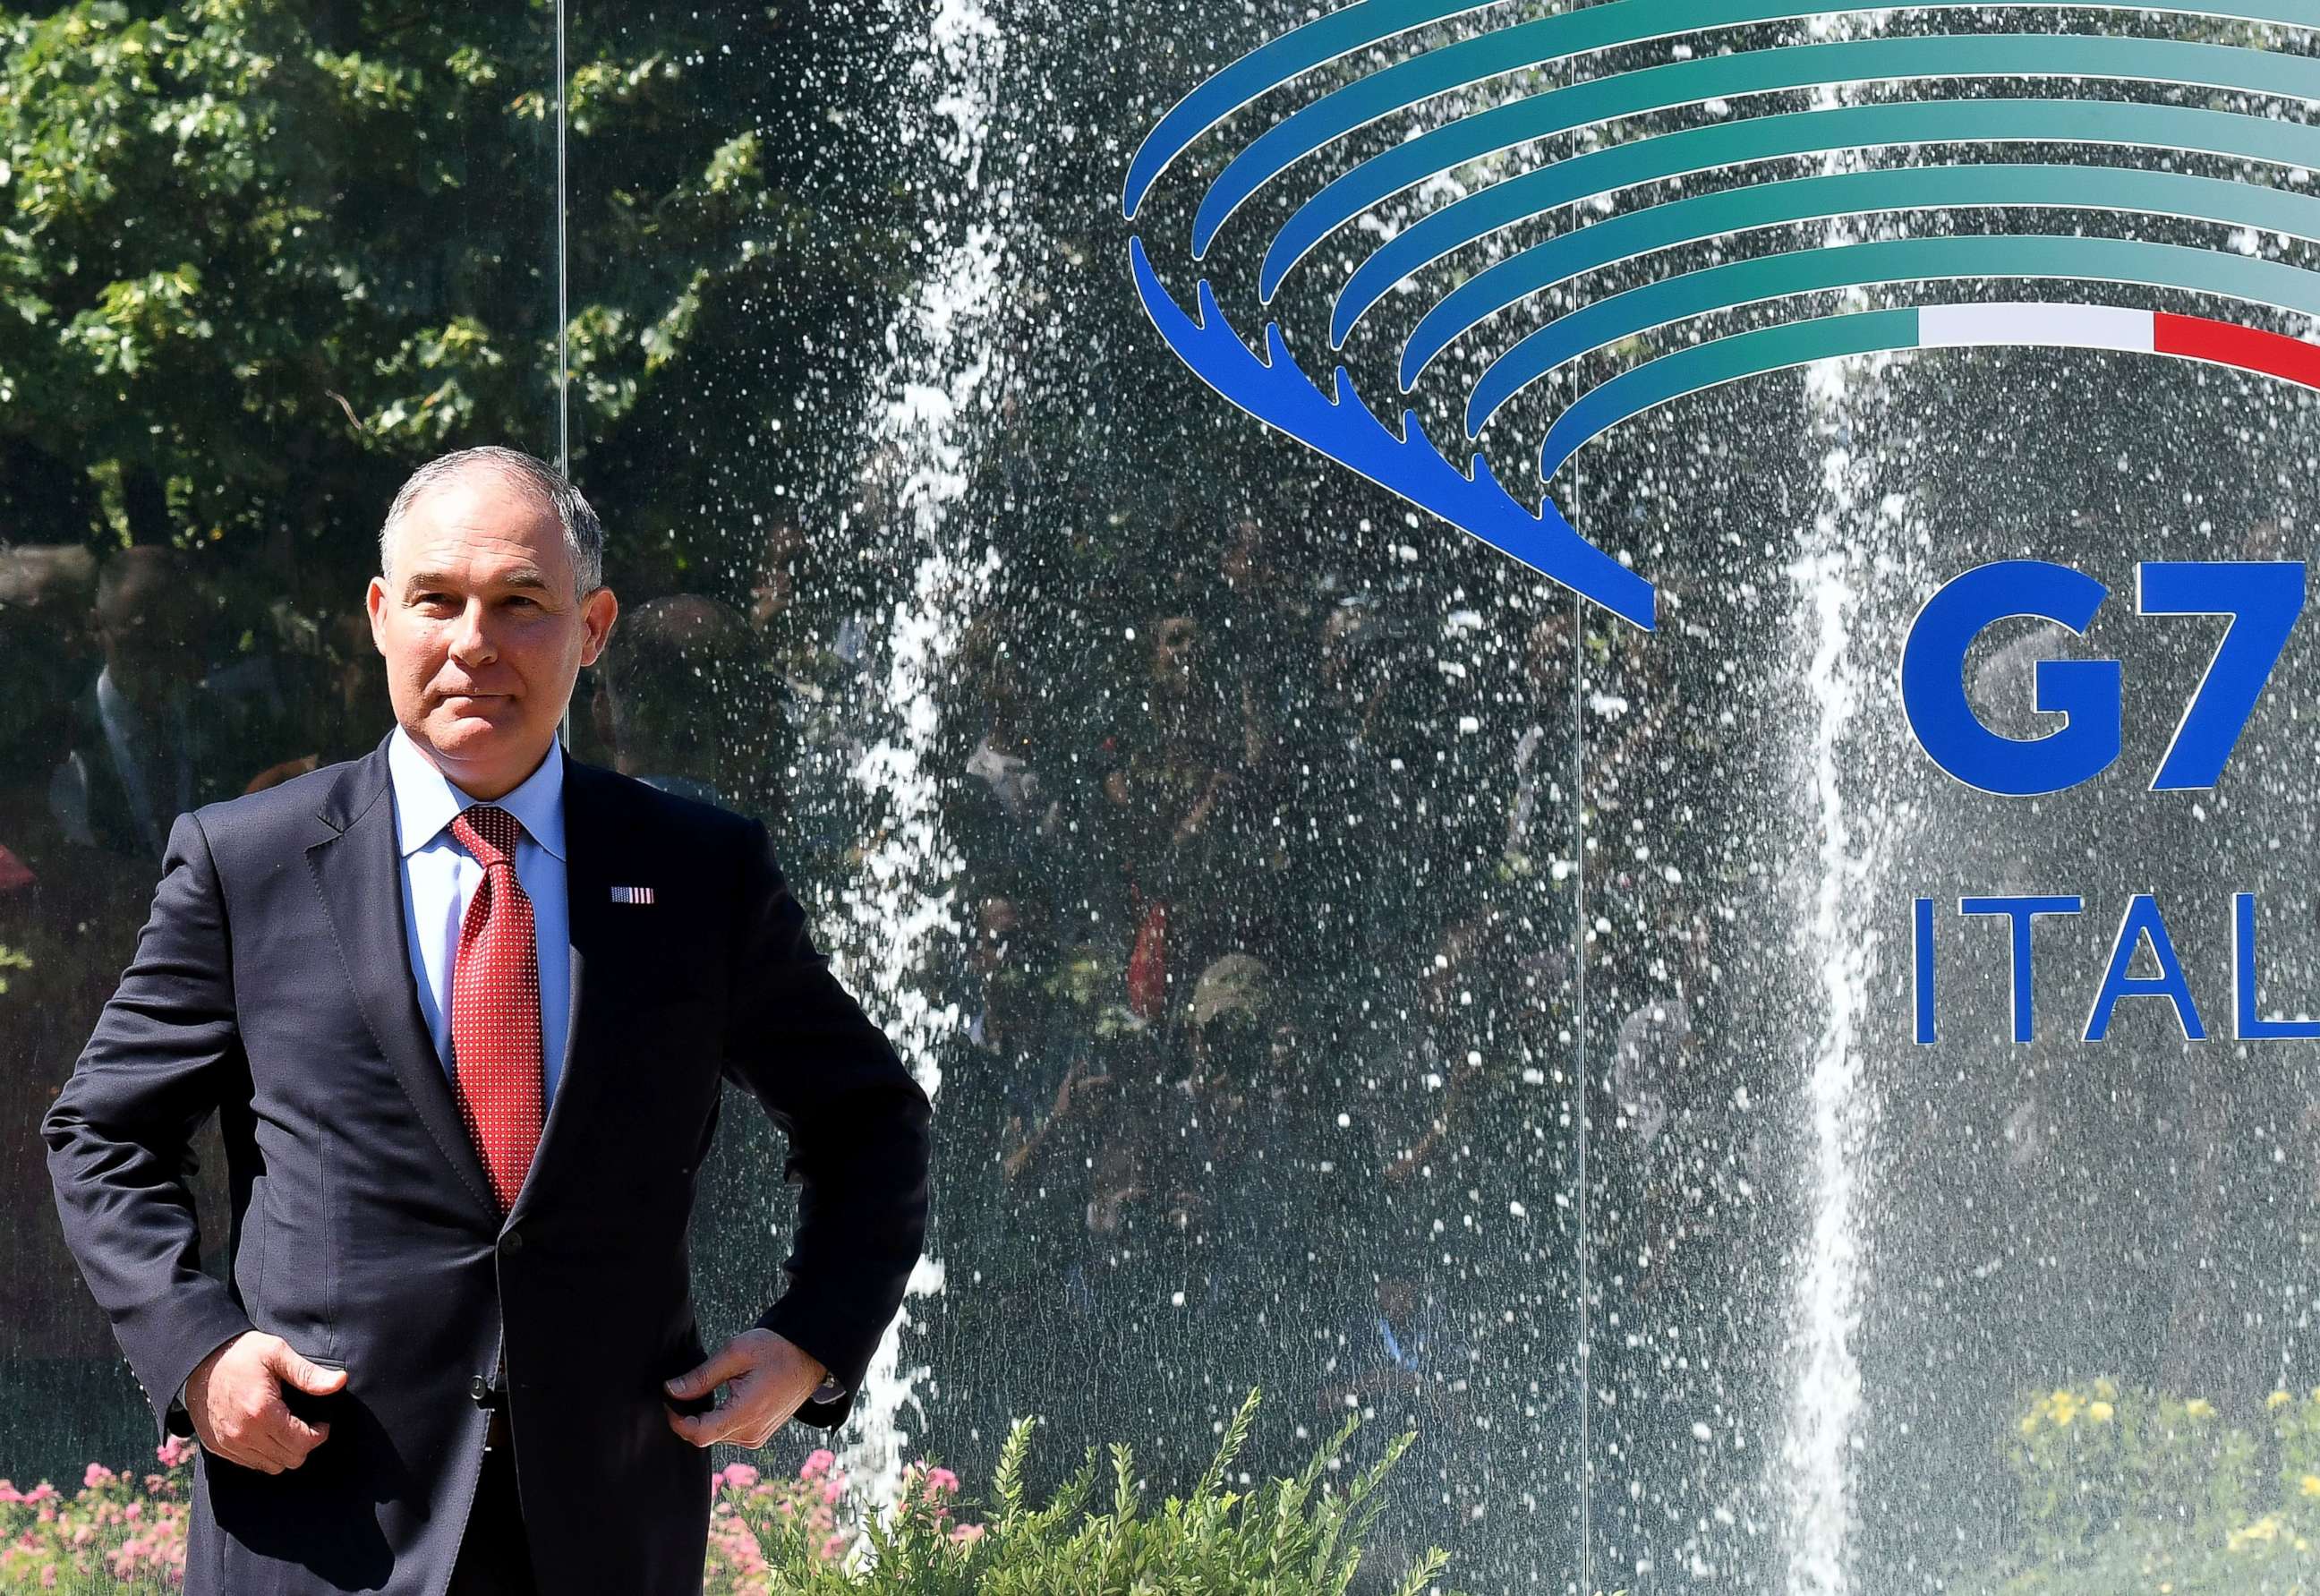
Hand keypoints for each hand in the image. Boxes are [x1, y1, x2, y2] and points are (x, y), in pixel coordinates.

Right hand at [186, 1332, 344, 1473]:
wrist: (199, 1360)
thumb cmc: (241, 1354)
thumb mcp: (277, 1353)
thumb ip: (309, 1373)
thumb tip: (340, 1381)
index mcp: (262, 1412)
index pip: (303, 1443)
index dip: (320, 1433)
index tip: (322, 1421)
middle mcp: (243, 1434)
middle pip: (290, 1460)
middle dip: (305, 1443)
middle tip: (307, 1424)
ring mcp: (228, 1443)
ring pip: (271, 1467)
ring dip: (285, 1452)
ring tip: (288, 1429)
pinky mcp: (217, 1447)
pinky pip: (250, 1464)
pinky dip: (265, 1454)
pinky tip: (268, 1433)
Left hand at [662, 1328, 825, 1447]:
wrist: (810, 1355)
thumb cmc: (778, 1348)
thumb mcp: (736, 1353)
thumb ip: (702, 1376)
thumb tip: (672, 1389)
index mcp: (746, 1413)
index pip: (699, 1433)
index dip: (677, 1420)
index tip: (670, 1400)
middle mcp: (751, 1432)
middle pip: (705, 1436)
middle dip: (689, 1417)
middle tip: (685, 1389)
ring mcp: (757, 1436)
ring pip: (716, 1436)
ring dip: (705, 1418)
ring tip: (710, 1389)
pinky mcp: (760, 1435)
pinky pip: (729, 1434)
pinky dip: (719, 1420)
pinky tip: (724, 1398)